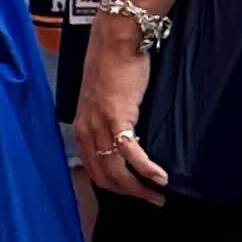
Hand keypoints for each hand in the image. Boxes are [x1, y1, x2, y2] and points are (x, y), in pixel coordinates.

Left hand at [74, 10, 167, 205]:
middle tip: (152, 199)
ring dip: (140, 187)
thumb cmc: (114, 65)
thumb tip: (123, 137)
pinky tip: (160, 178)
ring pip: (117, 170)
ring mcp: (100, 125)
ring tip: (159, 194)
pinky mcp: (117, 117)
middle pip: (105, 176)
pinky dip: (147, 170)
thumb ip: (108, 119)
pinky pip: (132, 154)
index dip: (113, 186)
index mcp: (81, 126)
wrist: (117, 41)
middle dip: (129, 193)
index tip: (132, 193)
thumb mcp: (103, 98)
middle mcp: (86, 129)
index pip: (93, 169)